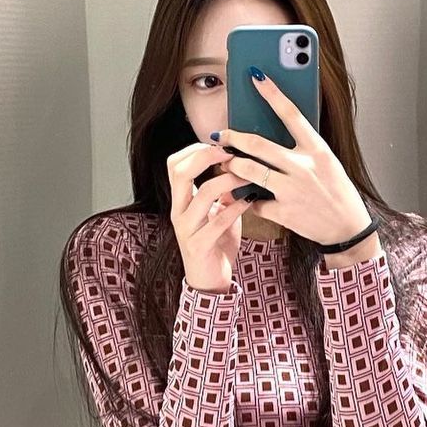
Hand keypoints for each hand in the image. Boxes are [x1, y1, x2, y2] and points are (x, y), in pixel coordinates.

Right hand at [167, 141, 254, 292]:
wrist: (210, 281)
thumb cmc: (216, 244)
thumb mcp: (218, 212)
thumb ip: (223, 191)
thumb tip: (238, 164)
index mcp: (180, 201)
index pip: (175, 164)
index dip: (195, 149)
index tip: (220, 145)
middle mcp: (178, 212)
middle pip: (181, 172)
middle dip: (207, 156)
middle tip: (231, 153)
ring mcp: (187, 229)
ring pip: (203, 193)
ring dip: (229, 180)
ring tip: (247, 176)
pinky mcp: (199, 246)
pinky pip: (219, 220)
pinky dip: (238, 207)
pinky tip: (252, 200)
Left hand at [212, 70, 374, 249]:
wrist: (346, 227)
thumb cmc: (335, 190)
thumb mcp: (325, 161)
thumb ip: (302, 147)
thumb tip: (273, 132)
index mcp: (316, 149)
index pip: (291, 113)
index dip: (271, 92)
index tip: (255, 76)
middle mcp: (304, 166)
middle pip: (259, 145)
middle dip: (233, 137)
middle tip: (220, 135)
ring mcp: (292, 190)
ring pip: (250, 172)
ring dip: (233, 166)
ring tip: (227, 164)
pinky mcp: (284, 212)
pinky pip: (255, 202)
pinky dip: (249, 200)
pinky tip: (249, 198)